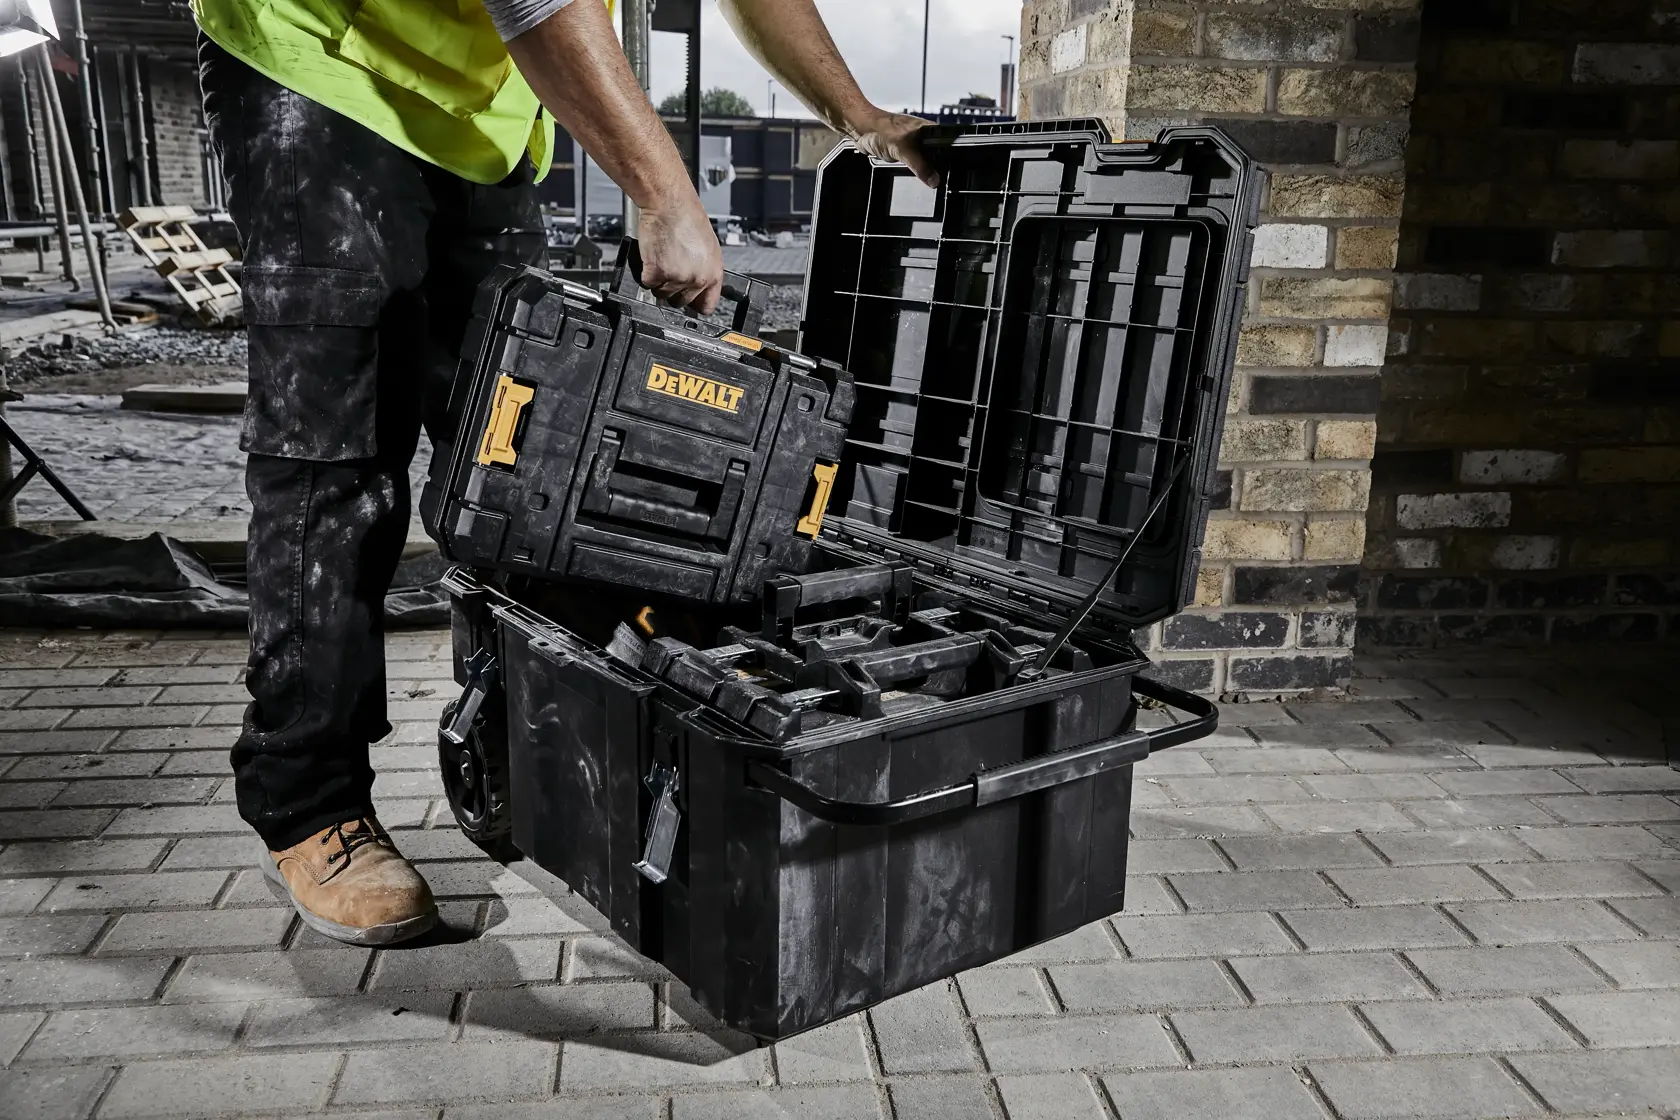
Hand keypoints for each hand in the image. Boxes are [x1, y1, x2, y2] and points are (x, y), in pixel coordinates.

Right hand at [636, 197, 723, 313]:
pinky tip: (652, 256)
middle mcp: (698, 279)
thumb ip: (704, 271)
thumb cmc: (687, 218)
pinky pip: (647, 284)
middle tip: (669, 268)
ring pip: (661, 294)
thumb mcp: (708, 248)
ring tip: (662, 257)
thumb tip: (697, 287)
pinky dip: (645, 272)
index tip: (688, 301)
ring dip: (657, 280)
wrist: (669, 203)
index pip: (706, 306)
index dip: (694, 304)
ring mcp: (677, 278)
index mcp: (713, 274)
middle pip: (680, 303)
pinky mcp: (657, 273)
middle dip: (672, 289)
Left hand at [850, 111, 939, 188]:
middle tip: (934, 180)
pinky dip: (910, 170)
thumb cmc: (879, 129)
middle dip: (934, 169)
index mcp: (930, 130)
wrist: (860, 129)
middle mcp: (924, 136)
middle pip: (937, 157)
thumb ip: (920, 166)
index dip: (948, 162)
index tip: (947, 177)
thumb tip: (934, 180)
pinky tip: (908, 172)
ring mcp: (913, 144)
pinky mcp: (903, 152)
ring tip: (921, 176)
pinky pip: (912, 165)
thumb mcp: (903, 149)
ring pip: (924, 163)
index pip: (947, 147)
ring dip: (921, 171)